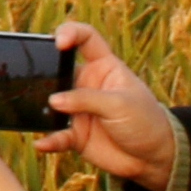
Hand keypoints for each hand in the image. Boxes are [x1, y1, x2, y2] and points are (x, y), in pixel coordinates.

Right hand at [42, 20, 182, 190]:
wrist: (154, 157)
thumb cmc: (145, 121)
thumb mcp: (120, 104)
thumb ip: (87, 99)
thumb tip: (53, 100)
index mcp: (104, 67)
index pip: (85, 39)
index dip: (71, 32)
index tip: (59, 42)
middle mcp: (87, 86)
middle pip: (59, 70)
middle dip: (45, 73)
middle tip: (36, 81)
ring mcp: (79, 110)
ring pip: (51, 104)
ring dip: (42, 109)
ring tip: (39, 115)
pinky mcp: (75, 134)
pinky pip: (56, 135)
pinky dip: (48, 140)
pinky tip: (43, 144)